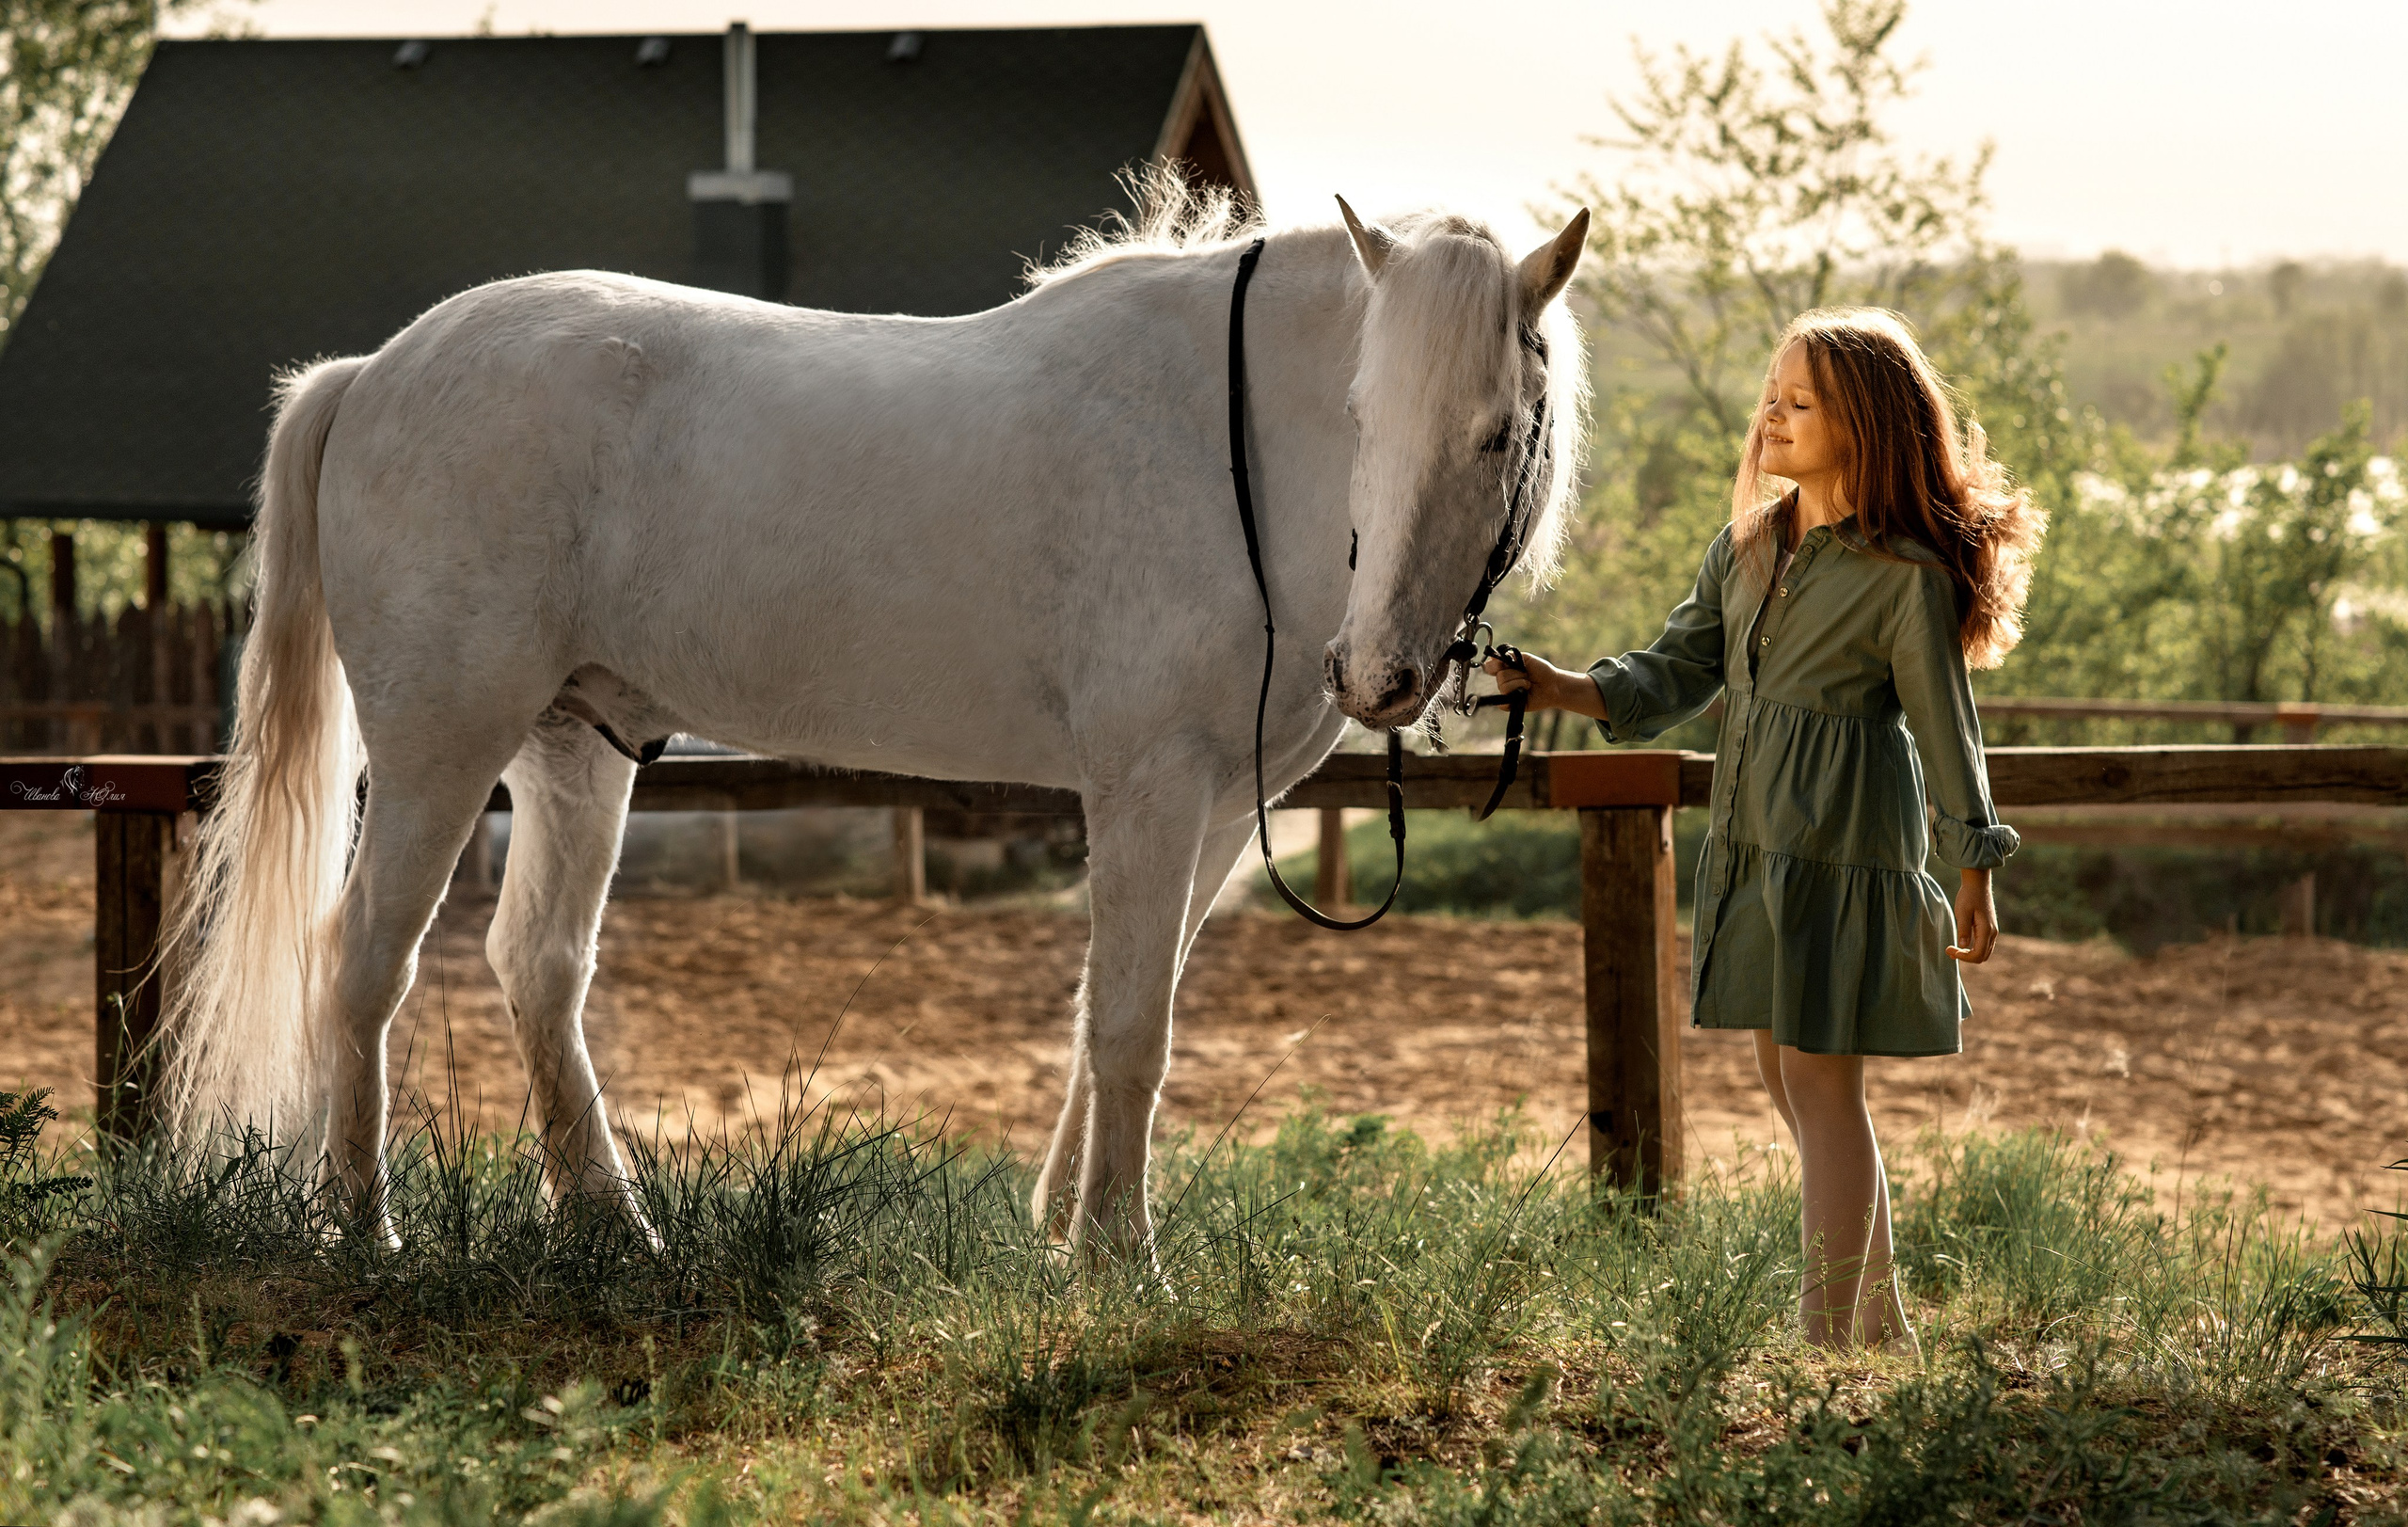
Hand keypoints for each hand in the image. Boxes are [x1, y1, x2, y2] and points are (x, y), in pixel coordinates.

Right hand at [1482, 651, 1602, 716]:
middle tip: (1527, 676)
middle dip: (1516, 674)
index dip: (1495, 666)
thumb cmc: (1542, 671)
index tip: (1504, 664)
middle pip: (1499, 677)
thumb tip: (1491, 659)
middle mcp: (1504, 681)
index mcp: (1506, 669)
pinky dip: (1513, 698)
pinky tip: (1523, 694)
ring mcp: (1507, 694)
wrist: (1553, 685)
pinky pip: (1503, 703)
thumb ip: (1510, 656)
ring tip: (1528, 685)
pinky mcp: (1511, 705)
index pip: (1490, 667)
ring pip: (1504, 687)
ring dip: (1520, 684)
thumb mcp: (1526, 658)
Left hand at [1947, 869, 1997, 963]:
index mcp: (1987, 930)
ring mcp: (1993, 931)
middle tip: (1950, 950)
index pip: (1978, 954)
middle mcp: (1993, 933)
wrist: (1978, 885)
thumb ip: (1963, 929)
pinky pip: (1984, 945)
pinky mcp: (1989, 929)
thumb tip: (1963, 946)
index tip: (1950, 949)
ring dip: (1970, 954)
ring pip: (1984, 952)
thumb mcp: (1962, 912)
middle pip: (1982, 957)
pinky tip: (1961, 943)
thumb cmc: (1968, 896)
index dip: (1964, 957)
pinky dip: (1973, 949)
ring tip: (1953, 949)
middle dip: (1966, 957)